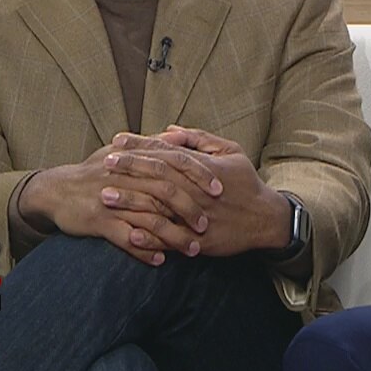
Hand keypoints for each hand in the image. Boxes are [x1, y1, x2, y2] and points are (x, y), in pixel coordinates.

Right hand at [18, 144, 207, 265]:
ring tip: (193, 250)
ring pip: (150, 219)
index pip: (175, 163)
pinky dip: (144, 250)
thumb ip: (153, 144)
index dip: (199, 176)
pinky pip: (126, 239)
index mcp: (136, 160)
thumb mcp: (122, 151)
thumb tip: (181, 136)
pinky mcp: (98, 222)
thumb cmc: (96, 171)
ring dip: (174, 236)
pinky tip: (160, 260)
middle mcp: (126, 177)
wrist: (56, 190)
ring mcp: (112, 200)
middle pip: (166, 192)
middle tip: (208, 225)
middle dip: (191, 209)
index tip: (219, 189)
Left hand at [109, 127, 291, 257]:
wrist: (265, 219)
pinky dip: (148, 236)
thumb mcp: (230, 151)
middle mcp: (198, 190)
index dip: (141, 146)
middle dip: (130, 168)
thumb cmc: (246, 182)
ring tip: (105, 196)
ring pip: (159, 207)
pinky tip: (128, 233)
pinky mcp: (198, 240)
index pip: (167, 152)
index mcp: (204, 167)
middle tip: (105, 163)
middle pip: (158, 176)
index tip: (118, 141)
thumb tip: (170, 130)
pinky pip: (169, 239)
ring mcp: (197, 216)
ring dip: (131, 201)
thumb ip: (199, 139)